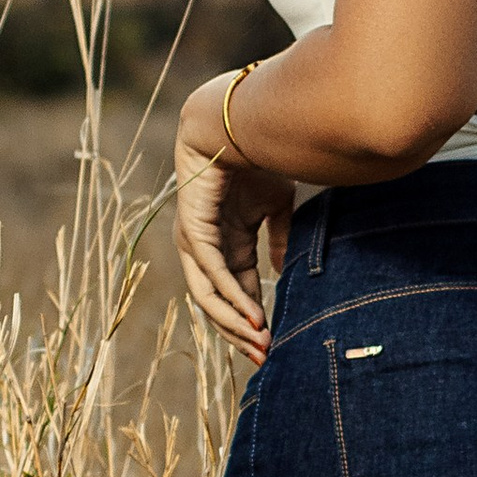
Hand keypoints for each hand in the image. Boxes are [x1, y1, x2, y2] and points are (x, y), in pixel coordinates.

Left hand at [175, 73, 292, 362]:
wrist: (241, 120)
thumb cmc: (260, 157)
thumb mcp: (275, 207)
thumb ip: (278, 239)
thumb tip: (282, 270)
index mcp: (225, 242)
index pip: (235, 291)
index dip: (252, 318)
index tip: (274, 342)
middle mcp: (205, 246)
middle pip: (217, 302)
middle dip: (241, 332)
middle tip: (266, 356)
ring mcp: (195, 240)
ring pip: (210, 295)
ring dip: (234, 323)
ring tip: (261, 344)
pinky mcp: (194, 230)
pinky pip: (212, 272)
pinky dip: (232, 296)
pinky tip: (254, 316)